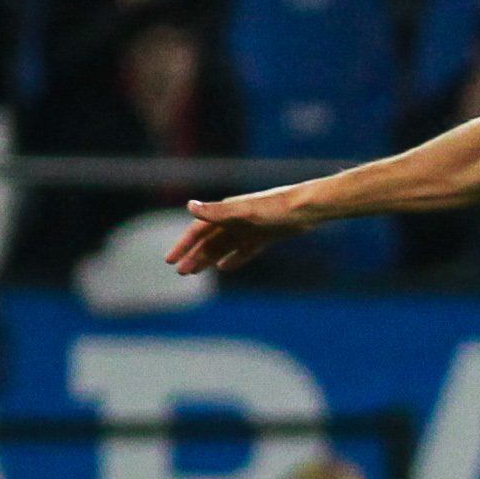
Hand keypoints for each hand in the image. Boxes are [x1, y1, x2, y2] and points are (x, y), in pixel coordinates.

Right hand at [168, 188, 313, 274]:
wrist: (309, 208)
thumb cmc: (277, 207)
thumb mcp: (245, 211)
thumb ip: (217, 211)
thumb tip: (190, 205)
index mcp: (228, 212)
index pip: (198, 230)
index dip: (183, 244)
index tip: (170, 260)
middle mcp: (236, 219)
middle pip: (210, 240)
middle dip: (194, 255)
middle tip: (181, 272)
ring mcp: (251, 227)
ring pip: (225, 246)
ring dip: (210, 258)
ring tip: (196, 272)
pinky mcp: (266, 234)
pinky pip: (244, 249)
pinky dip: (233, 258)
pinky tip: (224, 267)